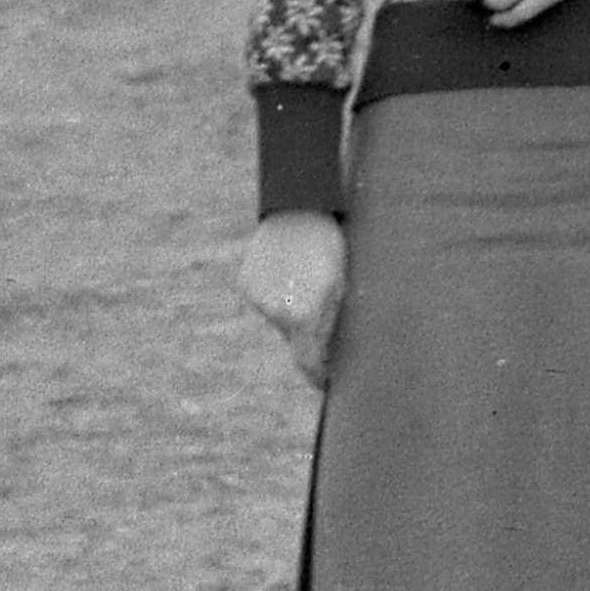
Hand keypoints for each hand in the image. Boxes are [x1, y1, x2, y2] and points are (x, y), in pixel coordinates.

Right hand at [238, 211, 349, 388]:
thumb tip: (331, 358)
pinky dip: (278, 295)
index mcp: (304, 316)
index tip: (327, 383)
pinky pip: (266, 300)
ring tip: (309, 281)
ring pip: (280, 319)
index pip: (307, 363)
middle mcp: (276, 312)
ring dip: (294, 312)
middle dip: (311, 336)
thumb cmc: (333, 247)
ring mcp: (258, 297)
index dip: (318, 376)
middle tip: (327, 317)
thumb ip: (334, 326)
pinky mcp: (246, 283)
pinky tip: (291, 273)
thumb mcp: (343, 287)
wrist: (301, 208)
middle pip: (295, 340)